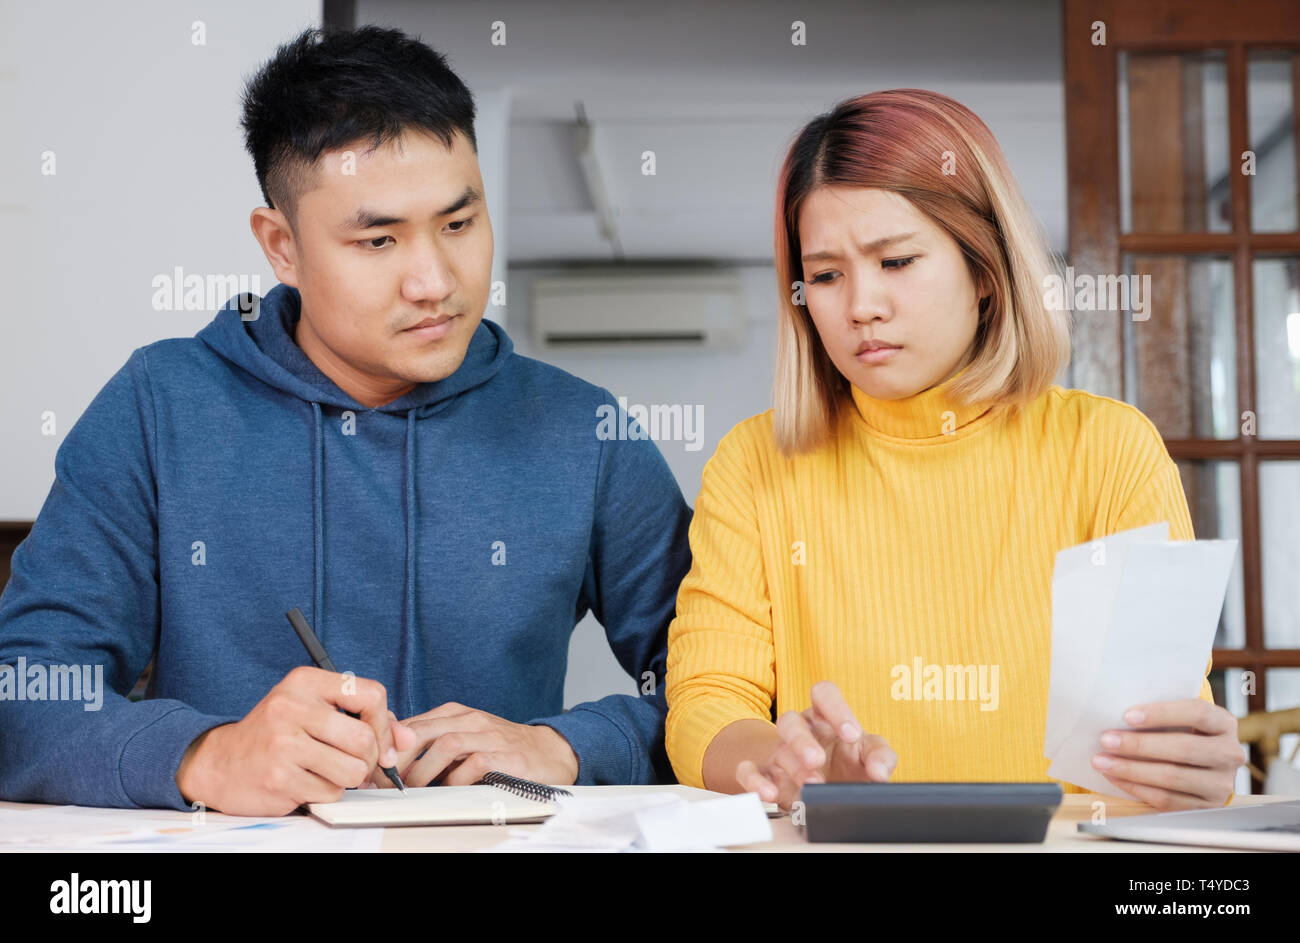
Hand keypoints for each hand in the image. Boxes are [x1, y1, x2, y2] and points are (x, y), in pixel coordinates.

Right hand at [176, 666, 415, 815]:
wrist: (220, 762)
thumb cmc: (278, 734)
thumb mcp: (317, 711)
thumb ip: (366, 719)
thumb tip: (407, 739)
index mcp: (305, 681)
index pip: (371, 694)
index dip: (384, 724)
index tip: (381, 741)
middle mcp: (292, 707)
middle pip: (365, 739)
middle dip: (369, 759)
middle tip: (354, 763)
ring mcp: (283, 743)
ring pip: (352, 770)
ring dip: (347, 779)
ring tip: (326, 771)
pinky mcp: (278, 777)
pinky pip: (330, 793)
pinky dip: (326, 793)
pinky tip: (305, 782)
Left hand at [369, 701, 579, 787]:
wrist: (550, 752)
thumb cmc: (502, 748)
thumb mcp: (465, 739)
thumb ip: (434, 745)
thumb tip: (392, 763)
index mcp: (456, 714)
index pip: (413, 724)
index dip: (389, 746)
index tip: (373, 768)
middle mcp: (471, 720)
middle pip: (423, 732)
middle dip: (398, 758)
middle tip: (383, 781)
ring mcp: (490, 736)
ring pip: (445, 744)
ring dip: (423, 770)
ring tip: (412, 789)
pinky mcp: (507, 756)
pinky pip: (474, 764)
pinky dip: (456, 779)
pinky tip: (449, 790)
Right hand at [735, 680, 896, 810]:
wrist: (823, 785)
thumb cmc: (847, 762)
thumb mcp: (868, 754)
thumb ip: (881, 757)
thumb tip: (879, 772)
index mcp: (824, 715)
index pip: (823, 693)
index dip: (836, 709)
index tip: (852, 734)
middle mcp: (799, 729)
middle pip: (790, 720)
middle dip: (802, 741)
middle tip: (817, 760)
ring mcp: (780, 751)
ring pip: (777, 749)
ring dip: (793, 768)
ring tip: (810, 785)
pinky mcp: (767, 775)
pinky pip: (748, 771)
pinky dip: (755, 781)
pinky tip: (768, 794)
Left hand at [1091, 698, 1243, 809]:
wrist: (1200, 767)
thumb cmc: (1180, 733)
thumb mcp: (1180, 718)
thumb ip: (1159, 713)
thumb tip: (1113, 710)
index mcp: (1224, 723)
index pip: (1197, 712)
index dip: (1162, 713)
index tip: (1127, 716)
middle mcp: (1229, 754)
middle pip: (1184, 748)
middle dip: (1139, 745)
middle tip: (1106, 740)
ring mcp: (1221, 784)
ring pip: (1173, 777)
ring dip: (1131, 769)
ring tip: (1102, 761)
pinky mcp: (1206, 807)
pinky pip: (1167, 800)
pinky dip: (1135, 788)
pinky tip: (1114, 777)